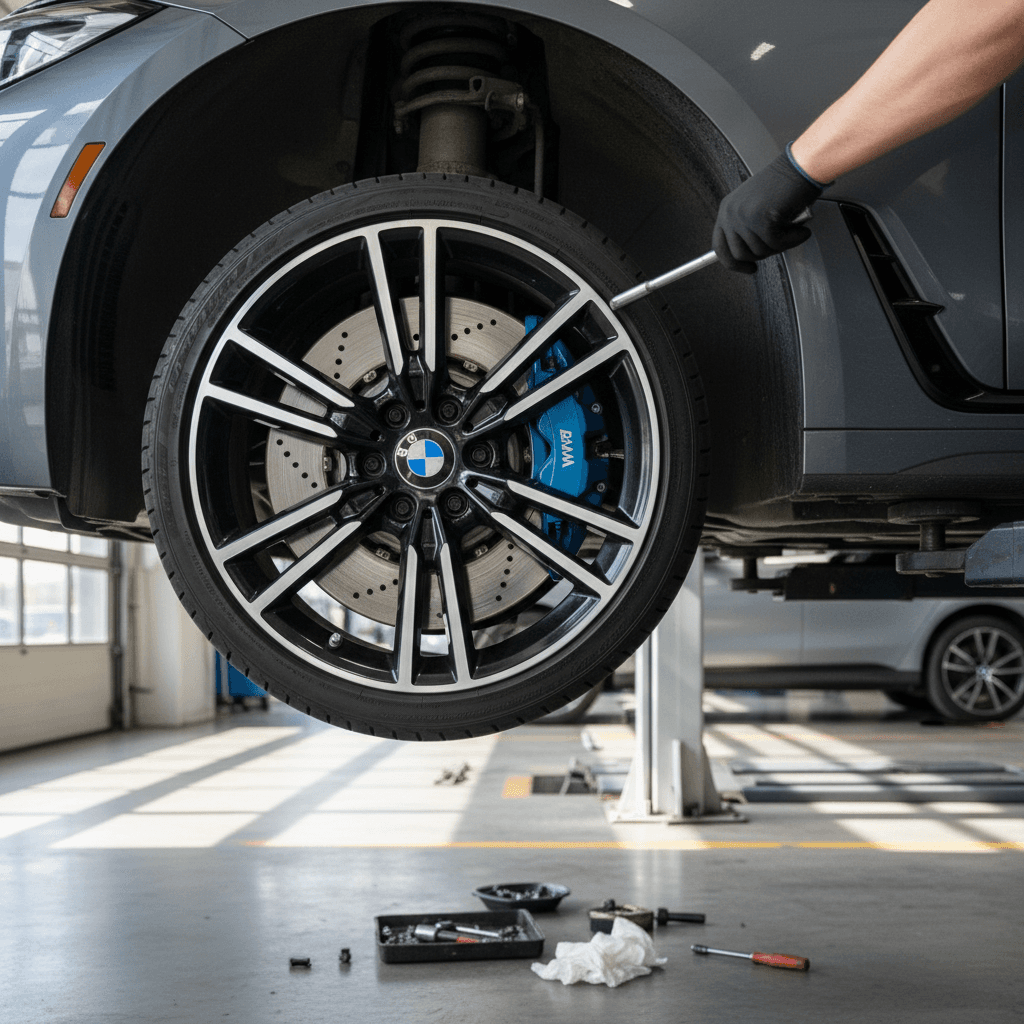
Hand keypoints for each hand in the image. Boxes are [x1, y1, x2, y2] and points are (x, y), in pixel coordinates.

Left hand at [712, 153, 821, 273]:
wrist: (801, 167)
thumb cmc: (784, 184)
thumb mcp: (755, 207)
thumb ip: (745, 228)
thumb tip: (747, 255)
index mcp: (727, 210)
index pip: (719, 246)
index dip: (733, 263)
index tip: (747, 269)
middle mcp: (731, 213)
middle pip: (740, 254)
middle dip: (763, 254)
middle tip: (780, 243)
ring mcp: (745, 217)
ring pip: (759, 251)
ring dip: (781, 245)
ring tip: (792, 231)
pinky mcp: (761, 220)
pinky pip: (777, 244)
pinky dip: (793, 240)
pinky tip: (800, 231)